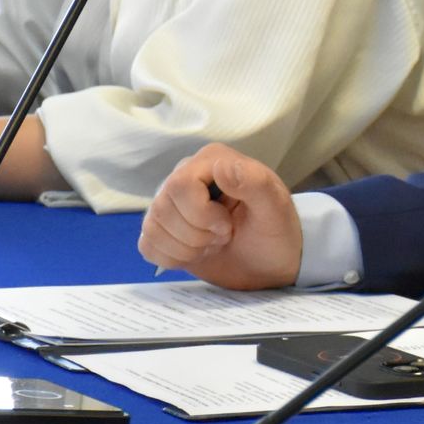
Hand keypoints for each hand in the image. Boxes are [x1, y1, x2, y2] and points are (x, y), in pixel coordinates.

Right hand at [137, 144, 301, 288]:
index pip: (181, 185)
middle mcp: (186, 175)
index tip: (228, 226)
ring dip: (186, 248)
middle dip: (196, 235)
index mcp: (212, 161)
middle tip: (224, 236)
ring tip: (213, 243)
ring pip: (152, 228)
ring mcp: (171, 203)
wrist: (270, 262)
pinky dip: (172, 258)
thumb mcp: (275, 207)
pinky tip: (196, 253)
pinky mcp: (163, 229)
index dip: (201, 214)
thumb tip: (221, 167)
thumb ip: (254, 182)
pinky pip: (147, 245)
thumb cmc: (276, 231)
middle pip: (163, 208)